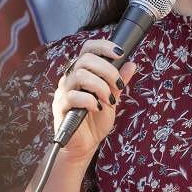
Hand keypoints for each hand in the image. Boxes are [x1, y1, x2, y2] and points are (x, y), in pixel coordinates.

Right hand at [52, 38, 135, 161]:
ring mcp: (63, 91)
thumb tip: (131, 64)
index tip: (120, 53)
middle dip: (107, 70)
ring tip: (108, 100)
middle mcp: (70, 78)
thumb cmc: (96, 120)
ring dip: (100, 86)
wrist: (86, 144)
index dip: (103, 46)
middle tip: (117, 84)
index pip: (88, 49)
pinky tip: (96, 108)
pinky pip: (72, 96)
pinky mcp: (60, 107)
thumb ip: (118, 82)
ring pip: (80, 75)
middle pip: (85, 59)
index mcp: (82, 72)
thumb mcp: (112, 98)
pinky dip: (89, 100)